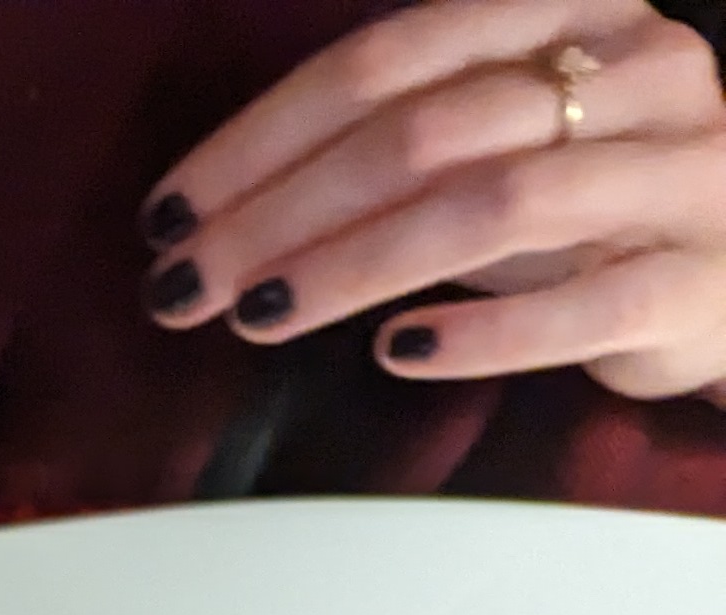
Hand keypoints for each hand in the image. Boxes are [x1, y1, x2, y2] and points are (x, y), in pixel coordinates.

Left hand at [142, 0, 725, 400]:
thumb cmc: (586, 207)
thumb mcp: (494, 142)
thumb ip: (384, 146)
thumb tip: (213, 216)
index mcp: (572, 13)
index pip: (386, 59)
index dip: (262, 138)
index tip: (169, 215)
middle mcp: (640, 73)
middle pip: (422, 134)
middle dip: (279, 214)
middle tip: (185, 286)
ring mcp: (680, 174)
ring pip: (488, 208)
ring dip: (349, 268)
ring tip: (256, 316)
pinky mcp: (694, 283)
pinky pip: (575, 309)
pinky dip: (475, 332)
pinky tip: (395, 352)